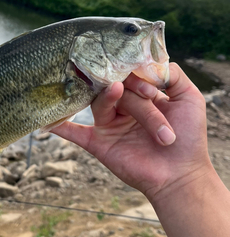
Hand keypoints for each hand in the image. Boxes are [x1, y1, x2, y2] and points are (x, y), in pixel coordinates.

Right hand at [52, 63, 212, 204]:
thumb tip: (149, 60)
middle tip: (145, 96)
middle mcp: (124, 109)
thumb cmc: (189, 138)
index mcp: (142, 97)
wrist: (181, 175)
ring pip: (102, 104)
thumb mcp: (189, 98)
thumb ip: (173, 74)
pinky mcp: (99, 143)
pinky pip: (75, 133)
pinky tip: (47, 120)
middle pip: (116, 88)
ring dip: (109, 99)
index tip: (152, 89)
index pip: (131, 75)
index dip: (138, 76)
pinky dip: (61, 126)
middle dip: (131, 92)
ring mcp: (110, 125)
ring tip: (115, 91)